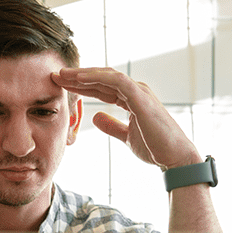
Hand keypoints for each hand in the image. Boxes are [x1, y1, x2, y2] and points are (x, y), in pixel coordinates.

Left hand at [51, 67, 200, 168]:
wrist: (175, 157)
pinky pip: (116, 82)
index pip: (102, 88)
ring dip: (83, 75)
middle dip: (78, 77)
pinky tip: (80, 79)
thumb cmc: (155, 147)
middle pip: (102, 79)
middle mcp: (136, 91)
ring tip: (63, 75)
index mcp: (132, 99)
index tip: (61, 86)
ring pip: (107, 76)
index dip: (81, 86)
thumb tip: (96, 117)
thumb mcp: (127, 136)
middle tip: (56, 75)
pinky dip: (97, 78)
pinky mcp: (141, 97)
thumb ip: (112, 126)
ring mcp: (139, 92)